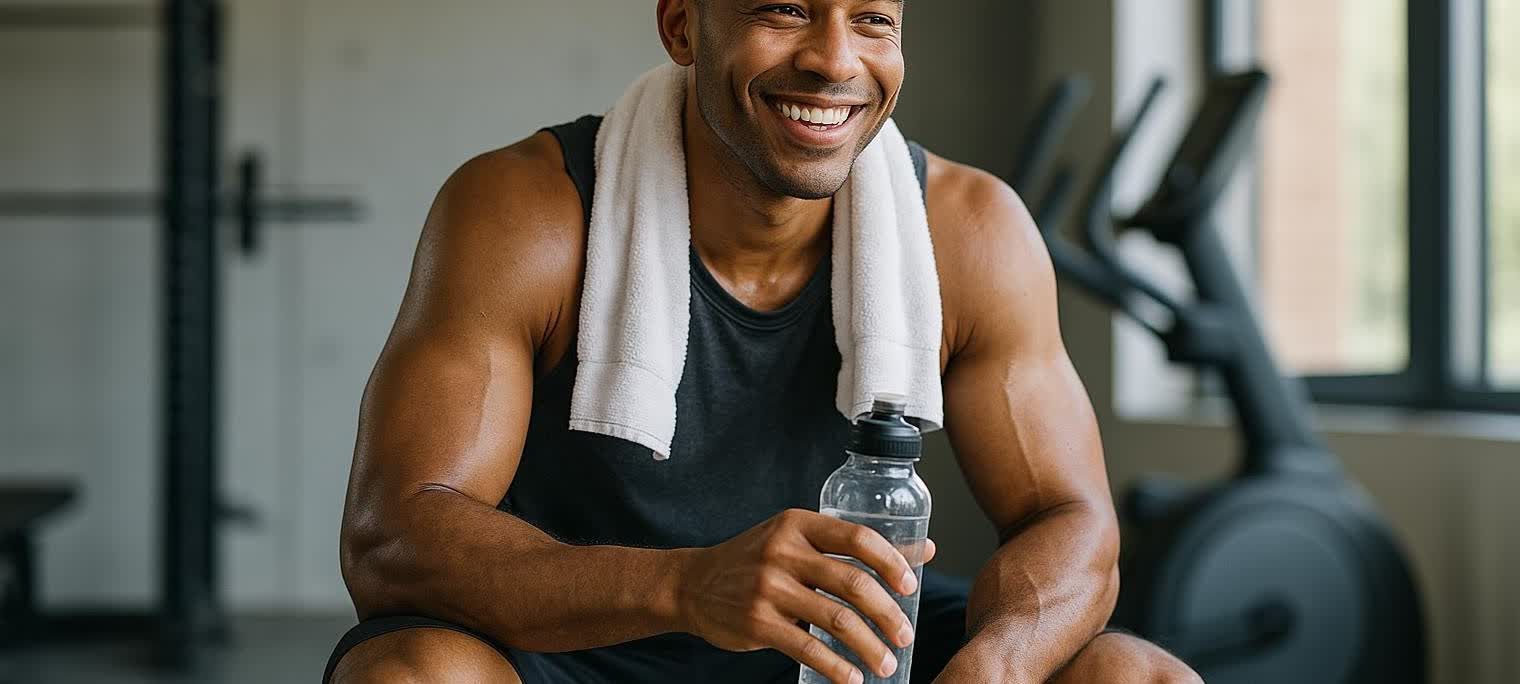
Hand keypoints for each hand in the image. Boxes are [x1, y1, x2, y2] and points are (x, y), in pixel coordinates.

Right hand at [675, 509, 935, 683]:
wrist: (693, 584)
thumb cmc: (757, 559)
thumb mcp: (800, 540)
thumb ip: (855, 546)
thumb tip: (924, 550)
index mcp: (798, 525)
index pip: (857, 538)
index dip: (891, 562)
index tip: (909, 586)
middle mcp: (783, 552)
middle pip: (853, 583)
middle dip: (887, 614)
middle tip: (905, 635)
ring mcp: (768, 588)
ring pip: (835, 620)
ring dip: (869, 647)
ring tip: (885, 663)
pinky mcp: (758, 623)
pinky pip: (808, 649)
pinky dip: (836, 668)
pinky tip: (851, 678)